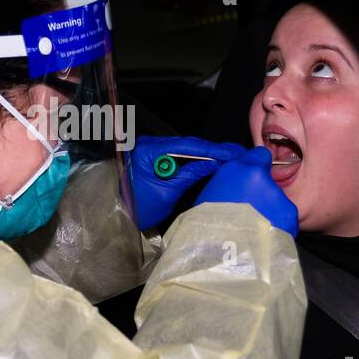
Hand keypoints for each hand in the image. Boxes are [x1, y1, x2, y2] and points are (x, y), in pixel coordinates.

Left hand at [129, 135, 247, 229]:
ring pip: (184, 147)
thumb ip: (191, 174)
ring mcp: (151, 148)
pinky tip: (212, 158)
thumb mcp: (168, 192)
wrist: (124, 215)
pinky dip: (195, 157)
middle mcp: (149, 144)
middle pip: (186, 143)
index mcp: (148, 150)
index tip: (229, 152)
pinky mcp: (155, 155)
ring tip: (228, 154)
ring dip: (205, 152)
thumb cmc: (140, 207)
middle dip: (211, 149)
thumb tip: (214, 163)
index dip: (210, 149)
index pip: (185, 145)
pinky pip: (178, 153)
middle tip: (234, 152)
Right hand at [194, 146, 298, 235]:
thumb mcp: (209, 193)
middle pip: (269, 181)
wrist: (224, 255)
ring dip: (270, 210)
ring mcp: (281, 199)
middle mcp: (266, 180)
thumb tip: (240, 181)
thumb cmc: (208, 225)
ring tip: (253, 228)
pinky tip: (262, 236)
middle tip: (246, 211)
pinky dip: (277, 225)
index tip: (249, 180)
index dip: (254, 168)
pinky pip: (284, 218)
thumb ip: (230, 180)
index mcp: (242, 169)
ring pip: (278, 200)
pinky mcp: (290, 218)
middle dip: (261, 192)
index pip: (260, 155)